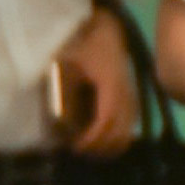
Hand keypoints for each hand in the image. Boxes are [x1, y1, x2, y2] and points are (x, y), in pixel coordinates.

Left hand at [56, 8, 139, 154]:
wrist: (109, 33)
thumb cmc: (86, 46)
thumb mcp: (70, 62)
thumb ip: (62, 87)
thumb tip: (52, 112)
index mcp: (110, 85)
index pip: (106, 119)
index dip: (92, 138)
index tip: (76, 146)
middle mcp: (125, 95)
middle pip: (118, 133)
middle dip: (98, 148)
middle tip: (77, 151)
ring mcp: (131, 99)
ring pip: (126, 134)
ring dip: (108, 147)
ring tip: (88, 150)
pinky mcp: (132, 102)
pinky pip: (128, 128)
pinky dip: (116, 140)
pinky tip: (101, 145)